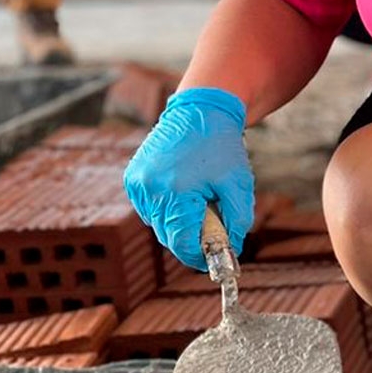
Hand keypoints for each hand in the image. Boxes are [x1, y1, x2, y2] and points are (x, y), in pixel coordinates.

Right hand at [124, 87, 254, 269]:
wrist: (201, 110)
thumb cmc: (223, 147)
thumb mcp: (239, 185)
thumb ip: (237, 221)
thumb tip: (231, 249)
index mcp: (174, 191)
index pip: (181, 242)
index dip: (198, 257)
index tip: (215, 262)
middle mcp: (149, 189)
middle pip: (168, 236)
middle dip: (191, 242)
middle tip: (215, 238)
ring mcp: (137, 183)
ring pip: (158, 224)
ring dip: (179, 225)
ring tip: (202, 204)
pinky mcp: (133, 178)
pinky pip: (150, 209)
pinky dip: (167, 210)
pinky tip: (185, 194)